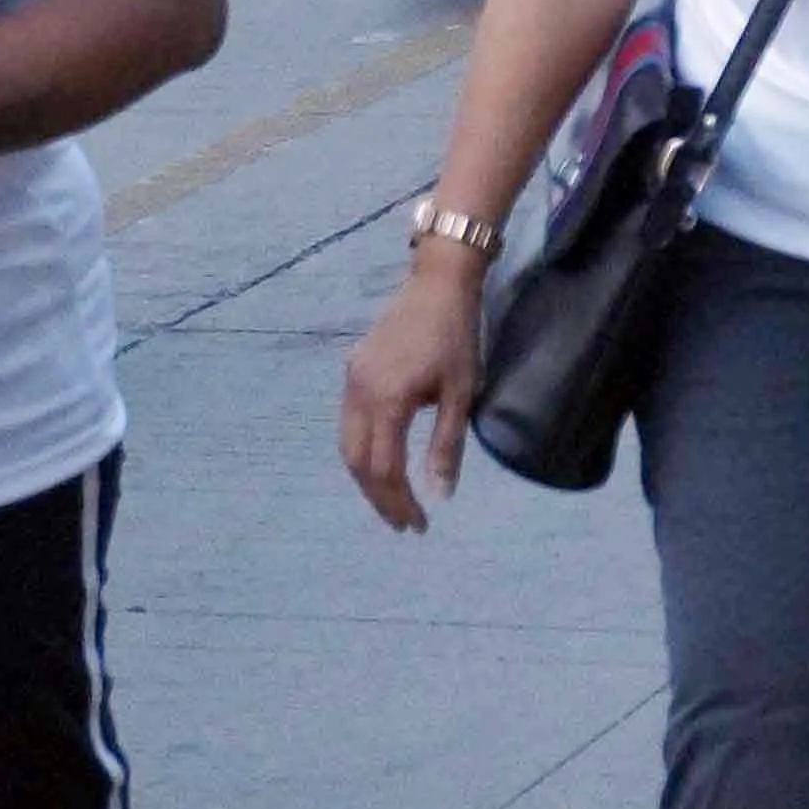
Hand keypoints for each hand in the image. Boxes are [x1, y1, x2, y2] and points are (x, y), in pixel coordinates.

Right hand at [340, 250, 485, 533]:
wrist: (437, 284)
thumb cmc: (456, 336)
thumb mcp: (462, 391)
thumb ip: (447, 444)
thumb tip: (441, 494)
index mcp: (386, 401)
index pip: (384, 468)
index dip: (399, 502)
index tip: (419, 525)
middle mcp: (358, 395)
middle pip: (357, 463)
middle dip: (378, 498)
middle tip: (403, 524)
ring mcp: (350, 382)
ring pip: (347, 445)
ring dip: (366, 478)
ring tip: (392, 501)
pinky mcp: (352, 372)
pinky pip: (348, 423)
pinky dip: (362, 451)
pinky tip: (382, 462)